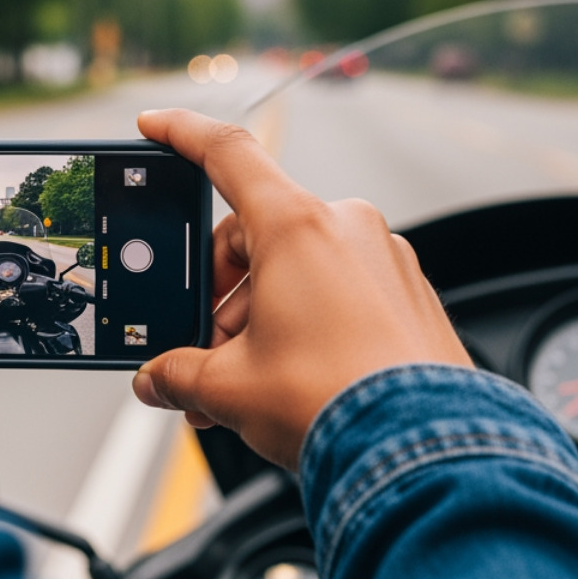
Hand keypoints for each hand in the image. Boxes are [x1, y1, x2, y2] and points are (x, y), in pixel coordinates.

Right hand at [131, 109, 471, 468]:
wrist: (422, 453)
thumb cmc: (334, 403)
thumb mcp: (230, 388)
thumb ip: (181, 373)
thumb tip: (158, 380)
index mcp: (297, 228)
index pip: (227, 154)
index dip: (182, 134)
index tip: (155, 125)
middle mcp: (345, 228)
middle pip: (256, 239)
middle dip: (220, 299)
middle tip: (202, 355)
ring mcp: (385, 261)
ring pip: (297, 272)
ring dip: (260, 322)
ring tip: (244, 389)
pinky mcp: (410, 296)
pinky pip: (339, 293)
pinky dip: (305, 326)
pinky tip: (290, 380)